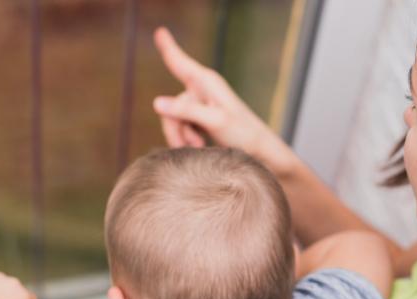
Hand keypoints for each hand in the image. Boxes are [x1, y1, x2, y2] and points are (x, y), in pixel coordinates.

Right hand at [152, 27, 275, 156]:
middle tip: (188, 145)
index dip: (168, 47)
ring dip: (181, 136)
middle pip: (171, 105)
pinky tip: (199, 146)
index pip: (180, 62)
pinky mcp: (202, 117)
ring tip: (198, 147)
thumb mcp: (214, 121)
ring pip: (174, 118)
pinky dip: (186, 138)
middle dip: (175, 127)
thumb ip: (186, 111)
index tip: (160, 31)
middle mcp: (202, 89)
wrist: (260, 150)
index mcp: (206, 82)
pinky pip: (182, 126)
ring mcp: (201, 104)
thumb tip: (156, 103)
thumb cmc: (243, 133)